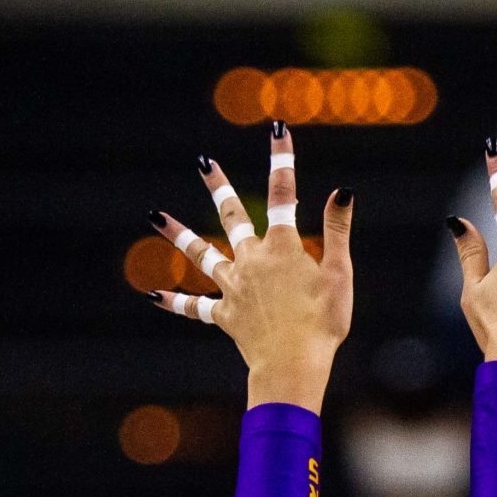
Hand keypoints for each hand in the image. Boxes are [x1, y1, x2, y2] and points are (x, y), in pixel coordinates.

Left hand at [146, 123, 351, 412]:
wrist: (293, 365)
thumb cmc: (323, 322)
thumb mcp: (338, 274)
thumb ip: (337, 231)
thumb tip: (342, 190)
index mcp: (283, 247)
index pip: (285, 194)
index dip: (282, 160)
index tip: (278, 131)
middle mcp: (252, 261)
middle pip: (233, 216)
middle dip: (219, 186)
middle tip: (203, 162)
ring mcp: (234, 287)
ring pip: (201, 254)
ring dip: (178, 233)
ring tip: (155, 216)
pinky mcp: (225, 315)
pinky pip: (196, 307)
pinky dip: (176, 302)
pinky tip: (154, 295)